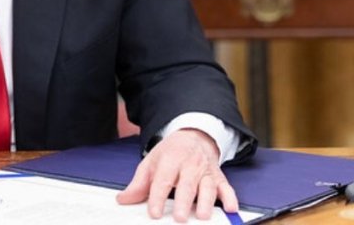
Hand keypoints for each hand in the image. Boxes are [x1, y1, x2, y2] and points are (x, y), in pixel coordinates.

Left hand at [116, 128, 236, 221]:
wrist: (193, 136)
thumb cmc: (170, 153)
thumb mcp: (151, 163)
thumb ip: (139, 183)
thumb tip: (123, 199)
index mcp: (170, 159)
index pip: (163, 180)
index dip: (158, 197)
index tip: (154, 213)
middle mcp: (190, 165)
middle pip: (187, 185)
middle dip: (184, 202)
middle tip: (180, 218)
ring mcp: (206, 171)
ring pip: (208, 187)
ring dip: (206, 202)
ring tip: (202, 216)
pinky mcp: (219, 177)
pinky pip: (227, 187)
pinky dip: (230, 197)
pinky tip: (230, 208)